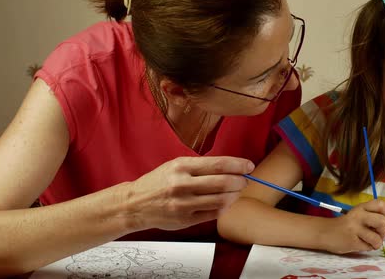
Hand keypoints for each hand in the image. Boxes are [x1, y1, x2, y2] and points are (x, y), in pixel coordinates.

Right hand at [124, 156, 253, 231]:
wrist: (135, 204)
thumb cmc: (159, 182)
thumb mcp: (176, 165)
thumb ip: (201, 167)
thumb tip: (232, 168)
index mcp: (181, 166)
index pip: (218, 164)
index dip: (238, 165)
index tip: (249, 166)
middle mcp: (182, 185)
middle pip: (223, 183)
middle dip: (239, 181)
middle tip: (244, 180)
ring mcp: (183, 204)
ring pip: (220, 200)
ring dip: (234, 196)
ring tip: (236, 192)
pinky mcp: (184, 221)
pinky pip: (213, 214)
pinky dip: (224, 208)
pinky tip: (225, 203)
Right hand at [320, 200, 384, 253]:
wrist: (324, 233)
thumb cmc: (344, 225)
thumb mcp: (357, 215)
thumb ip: (372, 218)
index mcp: (360, 207)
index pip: (380, 204)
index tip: (383, 220)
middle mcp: (358, 216)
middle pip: (382, 221)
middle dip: (384, 230)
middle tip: (378, 234)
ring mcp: (355, 229)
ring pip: (378, 238)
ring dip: (378, 243)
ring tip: (371, 242)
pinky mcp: (352, 242)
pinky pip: (369, 247)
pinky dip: (369, 248)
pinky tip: (362, 245)